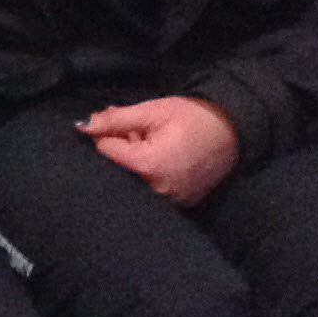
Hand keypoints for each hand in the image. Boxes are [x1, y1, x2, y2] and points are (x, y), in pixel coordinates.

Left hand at [81, 96, 240, 206]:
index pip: (106, 152)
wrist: (234, 130)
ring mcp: (171, 201)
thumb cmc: (193, 117)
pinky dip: (150, 176)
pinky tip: (161, 160)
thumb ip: (116, 120)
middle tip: (137, 133)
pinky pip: (153, 191)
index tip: (120, 125)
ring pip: (134, 182)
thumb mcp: (152, 111)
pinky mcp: (181, 205)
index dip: (108, 135)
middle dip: (120, 150)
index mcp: (148, 165)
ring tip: (152, 143)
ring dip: (134, 164)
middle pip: (118, 171)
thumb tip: (83, 126)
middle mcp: (157, 190)